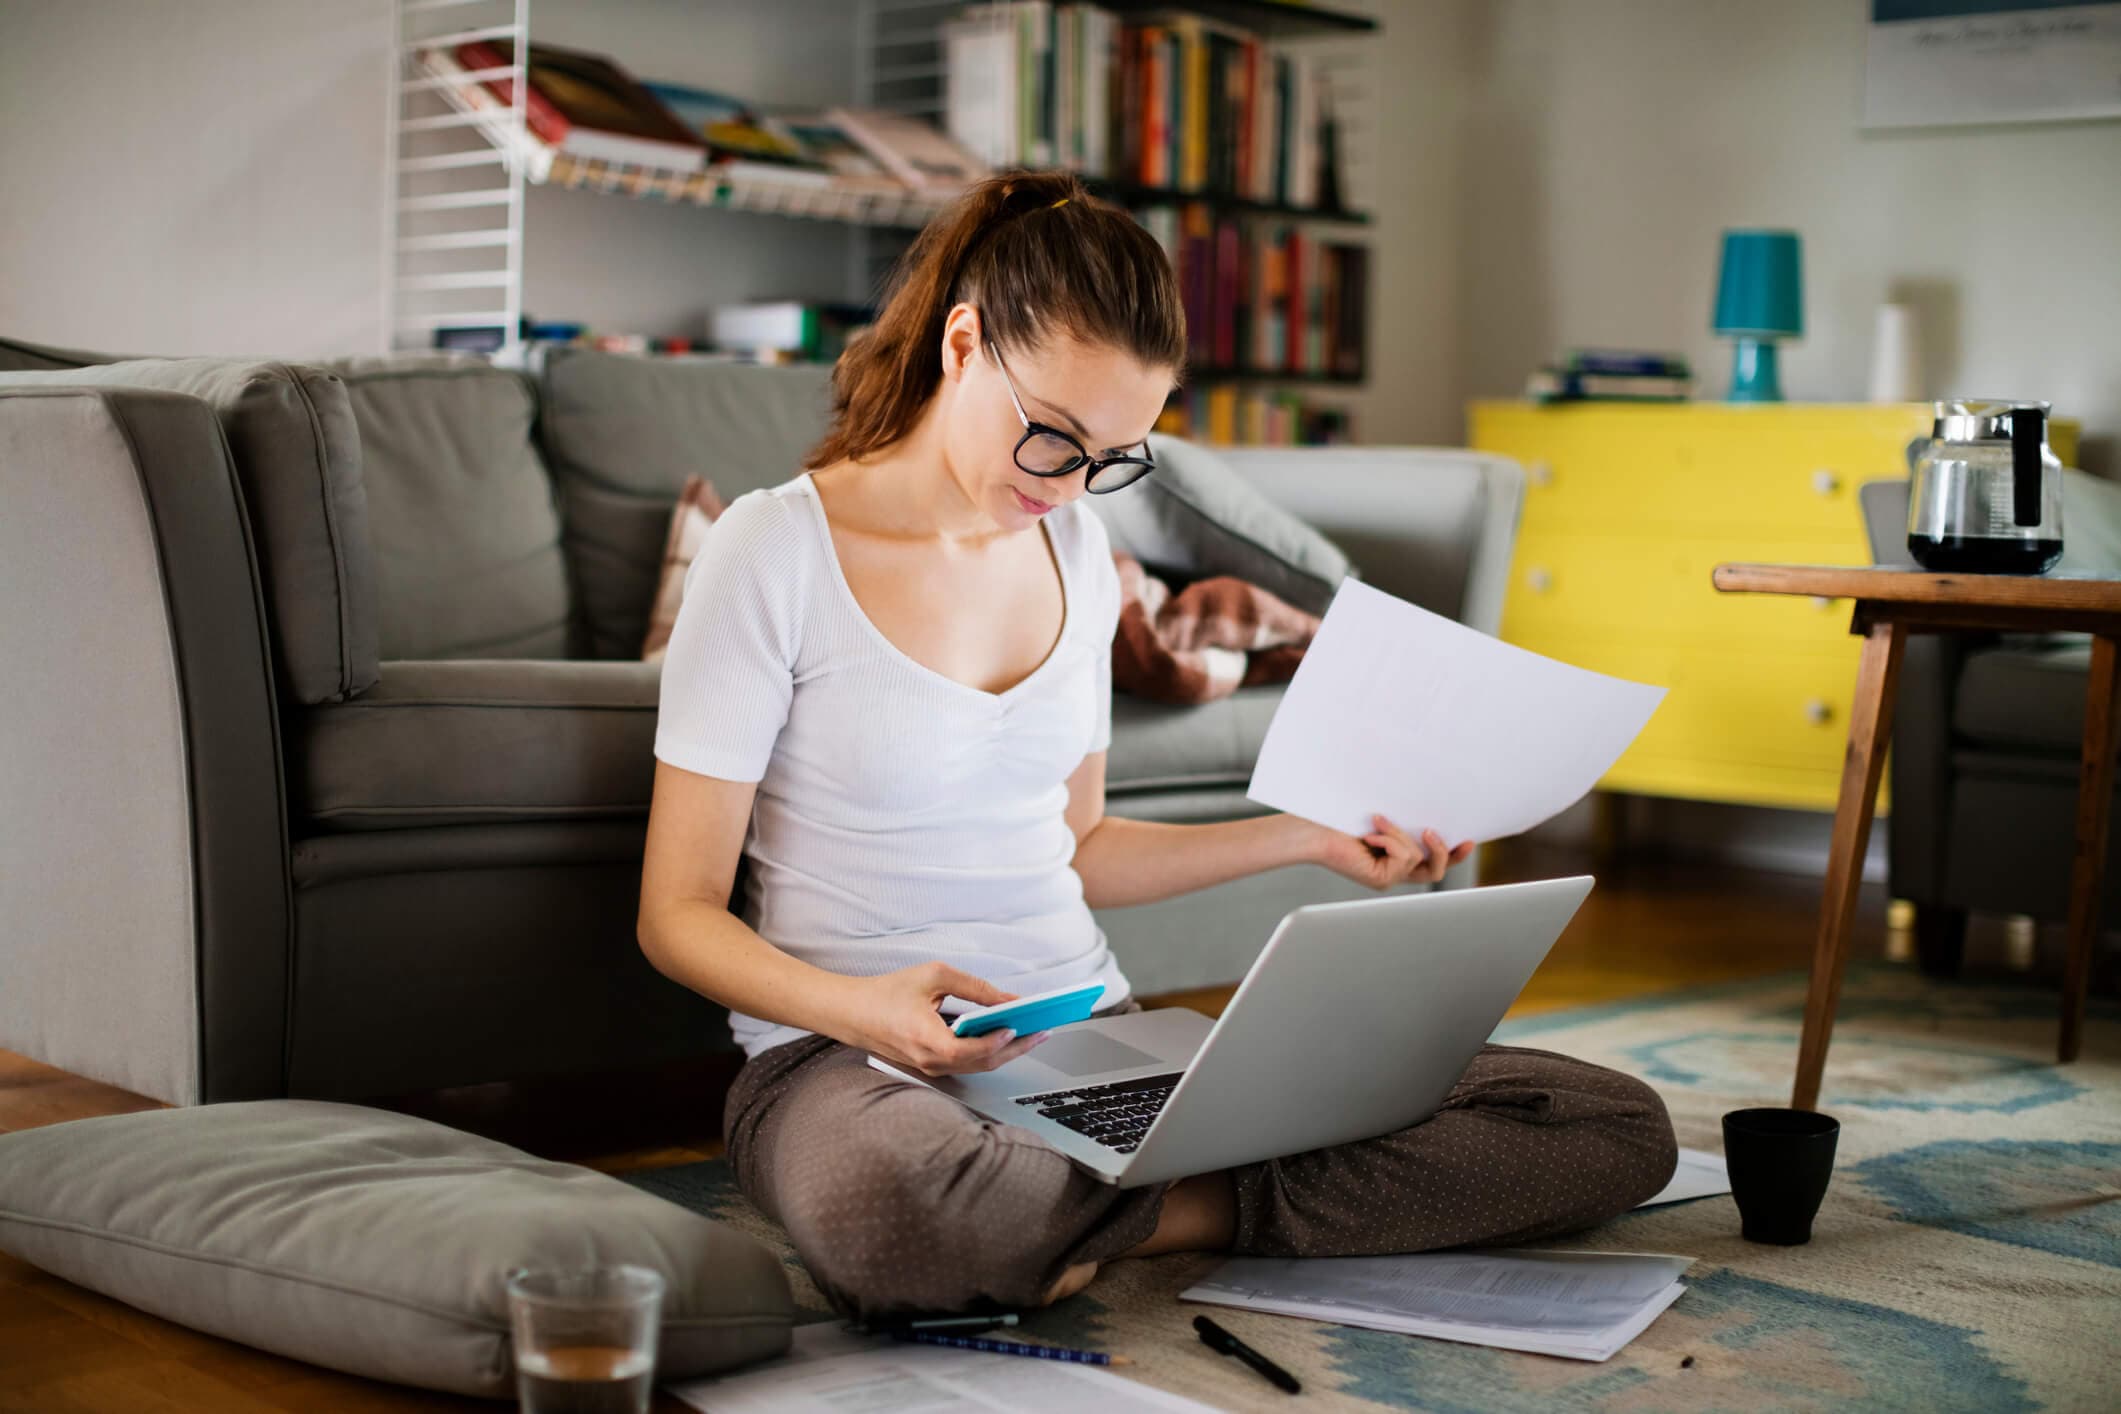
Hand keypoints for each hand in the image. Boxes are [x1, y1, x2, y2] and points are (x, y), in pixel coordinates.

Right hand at [834, 962, 1051, 1077]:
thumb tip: (1007, 998)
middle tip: (1044, 1031)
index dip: (1003, 1040)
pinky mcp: (931, 1067)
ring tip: (1032, 1032)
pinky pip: (966, 1065)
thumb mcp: (933, 977)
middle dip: (1018, 1048)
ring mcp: (930, 1069)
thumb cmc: (886, 993)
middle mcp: (930, 1062)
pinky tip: (1004, 1036)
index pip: (975, 1050)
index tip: (1025, 1025)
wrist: (851, 1013)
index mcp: (927, 1041)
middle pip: (984, 1063)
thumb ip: (973, 987)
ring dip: (1007, 1051)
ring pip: (978, 1067)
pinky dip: (989, 1052)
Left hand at [1313, 814, 1474, 890]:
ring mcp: (1388, 877)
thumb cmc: (1338, 820)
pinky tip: (1370, 834)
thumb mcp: (1381, 819)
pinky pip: (1404, 857)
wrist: (1313, 831)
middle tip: (1432, 831)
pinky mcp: (1381, 879)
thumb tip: (1428, 813)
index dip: (1453, 854)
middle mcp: (1394, 871)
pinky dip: (1390, 840)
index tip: (1469, 840)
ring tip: (1377, 822)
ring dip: (1399, 834)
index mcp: (1394, 857)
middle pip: (1436, 870)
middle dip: (1443, 850)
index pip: (1431, 861)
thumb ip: (1403, 822)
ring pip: (1417, 857)